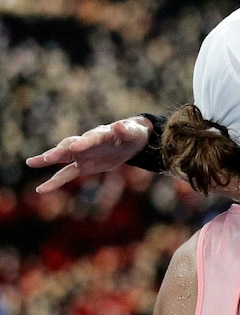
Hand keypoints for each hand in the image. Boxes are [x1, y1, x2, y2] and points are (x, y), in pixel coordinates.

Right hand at [25, 117, 150, 192]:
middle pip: (69, 145)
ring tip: (30, 162)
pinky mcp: (82, 166)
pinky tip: (41, 189)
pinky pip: (66, 174)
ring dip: (47, 160)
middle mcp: (86, 143)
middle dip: (59, 151)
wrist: (129, 141)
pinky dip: (55, 181)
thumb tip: (119, 125)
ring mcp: (82, 154)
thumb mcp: (133, 133)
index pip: (91, 137)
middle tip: (49, 157)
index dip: (84, 142)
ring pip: (62, 157)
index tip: (75, 147)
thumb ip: (125, 131)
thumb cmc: (132, 134)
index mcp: (101, 134)